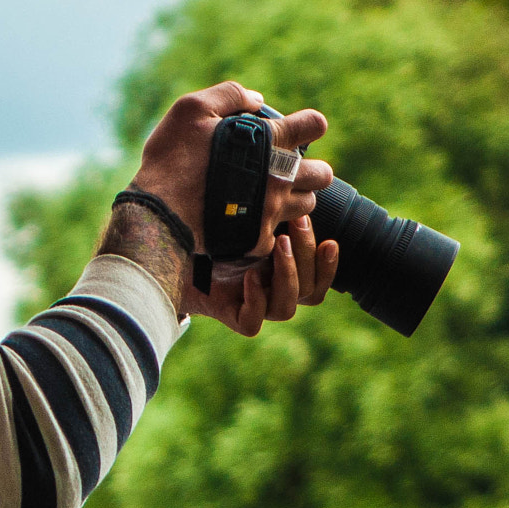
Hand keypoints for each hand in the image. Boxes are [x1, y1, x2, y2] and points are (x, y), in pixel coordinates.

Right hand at [129, 82, 335, 256]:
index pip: (313, 125)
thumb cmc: (173, 157)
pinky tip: (250, 218)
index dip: (310, 124)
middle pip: (322, 174)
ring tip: (272, 193)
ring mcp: (270, 211)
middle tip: (288, 167)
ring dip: (295, 197)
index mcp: (269, 142)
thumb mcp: (192, 109)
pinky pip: (278, 234)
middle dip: (312, 168)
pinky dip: (268, 225)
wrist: (159, 214)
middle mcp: (278, 177)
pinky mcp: (258, 238)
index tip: (300, 129)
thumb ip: (229, 95)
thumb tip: (257, 100)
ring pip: (307, 205)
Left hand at [183, 222, 340, 335]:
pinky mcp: (234, 317)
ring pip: (286, 309)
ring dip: (287, 275)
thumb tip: (301, 184)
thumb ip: (277, 214)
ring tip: (278, 244)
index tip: (330, 241)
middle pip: (308, 290)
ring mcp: (256, 308)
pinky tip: (250, 276)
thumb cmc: (218, 237)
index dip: (329, 266)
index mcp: (286, 276)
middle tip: (296, 221)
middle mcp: (275, 294)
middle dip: (306, 254)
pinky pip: (253, 322)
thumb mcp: (251, 223)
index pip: (319, 281)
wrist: (178, 256)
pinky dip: (256, 300)